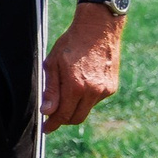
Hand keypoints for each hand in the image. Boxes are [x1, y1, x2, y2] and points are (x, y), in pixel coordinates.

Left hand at [42, 8, 122, 130]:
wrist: (99, 28)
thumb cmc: (71, 43)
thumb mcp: (53, 63)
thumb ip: (51, 90)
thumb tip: (47, 112)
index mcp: (76, 87)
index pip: (63, 115)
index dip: (52, 124)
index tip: (46, 129)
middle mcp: (93, 92)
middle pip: (76, 118)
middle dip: (63, 120)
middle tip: (52, 116)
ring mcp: (104, 90)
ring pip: (86, 109)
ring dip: (75, 107)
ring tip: (66, 90)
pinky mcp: (112, 87)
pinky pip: (95, 100)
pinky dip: (86, 98)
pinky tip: (81, 82)